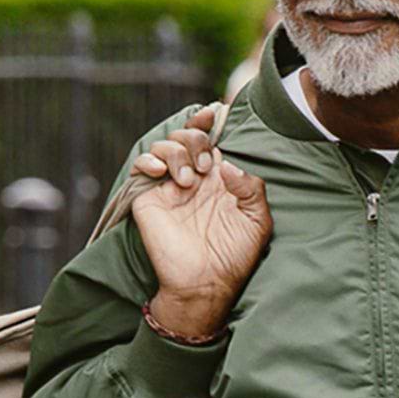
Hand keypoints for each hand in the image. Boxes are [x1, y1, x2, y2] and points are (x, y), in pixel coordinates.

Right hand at [127, 111, 272, 339]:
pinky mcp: (149, 198)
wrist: (206, 283)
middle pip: (186, 136)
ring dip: (176, 152)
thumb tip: (225, 163)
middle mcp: (193, 178)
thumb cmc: (235, 256)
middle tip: (206, 168)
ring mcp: (169, 187)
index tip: (214, 114)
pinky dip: (149, 160)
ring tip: (188, 182)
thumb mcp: (258, 220)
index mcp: (217, 178)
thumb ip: (252, 188)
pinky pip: (140, 166)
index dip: (208, 121)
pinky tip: (163, 173)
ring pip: (164, 145)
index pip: (209, 139)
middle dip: (196, 141)